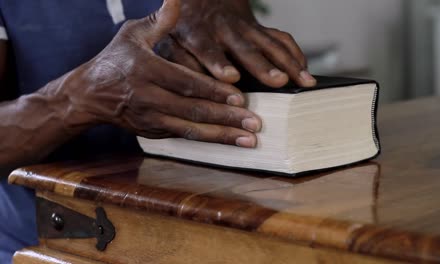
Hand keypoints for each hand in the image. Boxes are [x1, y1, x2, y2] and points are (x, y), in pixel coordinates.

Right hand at [63, 0, 260, 147]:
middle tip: (255, 124)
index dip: (212, 91)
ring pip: (191, 130)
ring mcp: (151, 119)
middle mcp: (149, 98)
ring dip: (222, 136)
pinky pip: (184, 138)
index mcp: (146, 70)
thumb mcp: (133, 34)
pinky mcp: (153, 133)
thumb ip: (161, 21)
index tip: (240, 97)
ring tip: (250, 141)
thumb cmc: (115, 60)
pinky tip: (229, 143)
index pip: (185, 82)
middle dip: (226, 118)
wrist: (89, 94)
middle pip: (192, 110)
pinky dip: (207, 141)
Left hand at [157, 0, 315, 87]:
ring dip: (289, 63)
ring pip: (271, 44)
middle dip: (264, 66)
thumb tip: (189, 85)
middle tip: (279, 81)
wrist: (205, 0)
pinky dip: (296, 55)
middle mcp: (226, 31)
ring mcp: (247, 29)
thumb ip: (178, 60)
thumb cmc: (184, 28)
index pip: (209, 50)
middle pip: (247, 49)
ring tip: (305, 81)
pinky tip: (306, 72)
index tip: (231, 78)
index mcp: (199, 34)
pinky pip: (282, 40)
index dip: (219, 64)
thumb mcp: (170, 39)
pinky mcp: (261, 30)